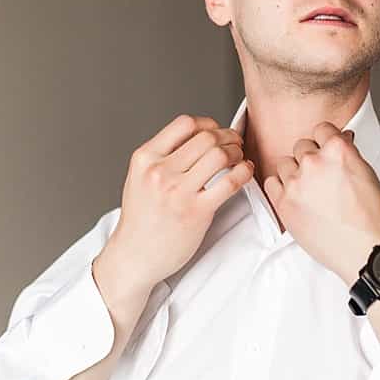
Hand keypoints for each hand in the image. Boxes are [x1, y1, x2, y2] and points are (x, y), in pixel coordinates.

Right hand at [100, 113, 253, 301]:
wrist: (134, 256)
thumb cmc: (140, 221)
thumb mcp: (139, 178)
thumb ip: (161, 157)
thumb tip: (195, 138)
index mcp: (145, 158)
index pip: (185, 124)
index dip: (208, 124)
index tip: (216, 132)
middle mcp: (160, 171)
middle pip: (206, 137)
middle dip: (227, 137)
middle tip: (235, 144)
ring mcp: (177, 192)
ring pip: (219, 154)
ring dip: (236, 152)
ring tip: (239, 158)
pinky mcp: (196, 212)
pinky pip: (229, 182)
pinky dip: (243, 172)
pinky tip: (245, 172)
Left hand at [261, 122, 379, 282]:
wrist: (365, 251)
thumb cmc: (371, 220)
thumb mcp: (367, 174)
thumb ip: (347, 155)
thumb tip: (338, 145)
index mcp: (337, 150)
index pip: (321, 129)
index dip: (324, 142)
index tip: (325, 152)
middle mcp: (314, 162)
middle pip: (301, 146)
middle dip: (310, 159)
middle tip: (320, 179)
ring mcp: (296, 182)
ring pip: (284, 164)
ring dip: (294, 173)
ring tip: (308, 192)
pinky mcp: (284, 203)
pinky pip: (271, 183)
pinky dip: (280, 188)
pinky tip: (294, 198)